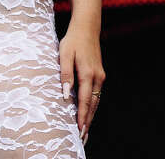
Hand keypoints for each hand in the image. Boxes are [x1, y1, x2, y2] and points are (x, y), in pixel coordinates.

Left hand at [59, 20, 103, 143]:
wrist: (87, 28)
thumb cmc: (73, 41)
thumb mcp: (64, 54)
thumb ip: (65, 74)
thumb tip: (65, 94)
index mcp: (88, 73)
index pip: (85, 100)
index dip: (82, 117)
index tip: (79, 130)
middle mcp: (97, 77)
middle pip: (93, 104)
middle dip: (87, 121)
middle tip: (82, 137)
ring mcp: (100, 75)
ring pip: (96, 100)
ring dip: (91, 115)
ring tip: (85, 130)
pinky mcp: (99, 74)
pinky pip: (96, 94)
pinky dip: (93, 106)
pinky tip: (88, 113)